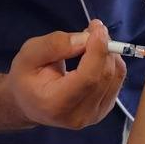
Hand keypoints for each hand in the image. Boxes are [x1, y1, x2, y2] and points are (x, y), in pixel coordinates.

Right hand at [8, 20, 126, 129]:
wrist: (29, 103)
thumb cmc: (26, 77)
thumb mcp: (29, 54)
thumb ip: (54, 45)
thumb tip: (86, 39)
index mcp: (56, 104)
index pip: (88, 78)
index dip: (97, 50)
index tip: (96, 27)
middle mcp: (79, 115)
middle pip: (104, 76)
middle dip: (104, 46)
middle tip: (93, 27)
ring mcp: (94, 115)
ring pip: (115, 76)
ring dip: (109, 52)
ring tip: (90, 40)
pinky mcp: (104, 109)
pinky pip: (117, 80)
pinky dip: (110, 61)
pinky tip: (95, 54)